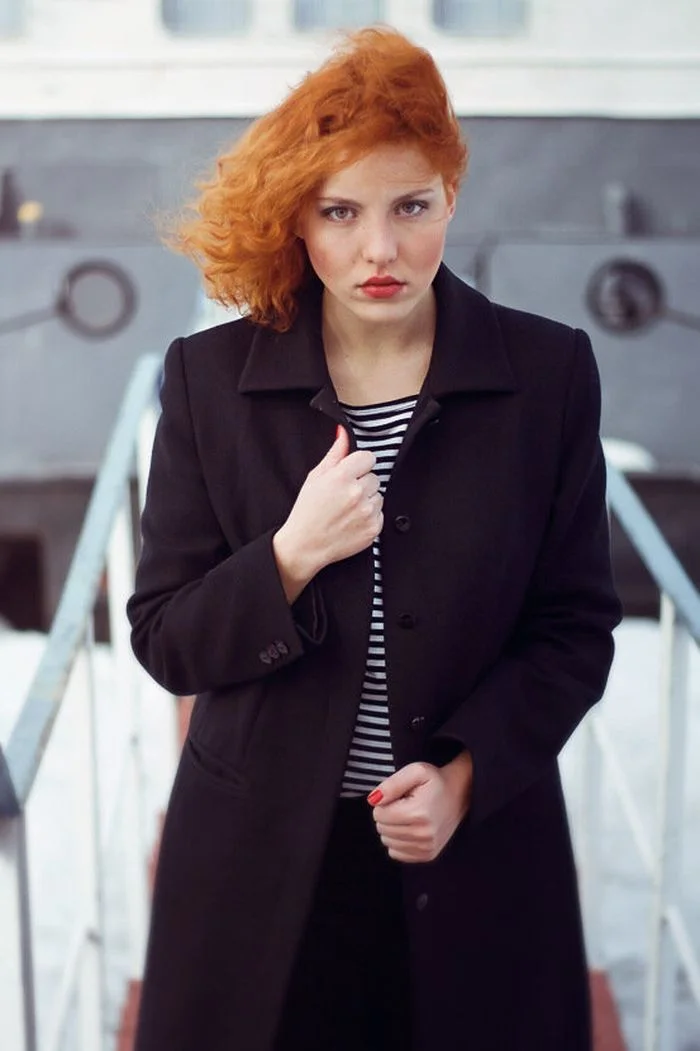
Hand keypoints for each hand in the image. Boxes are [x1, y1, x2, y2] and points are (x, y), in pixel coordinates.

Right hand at [273, 426, 382, 600]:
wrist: (306, 545)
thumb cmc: (307, 511)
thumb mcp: (315, 477)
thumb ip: (334, 454)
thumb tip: (343, 432)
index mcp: (341, 476)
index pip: (368, 458)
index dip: (359, 465)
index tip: (351, 474)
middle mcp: (356, 493)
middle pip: (374, 477)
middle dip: (362, 484)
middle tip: (344, 496)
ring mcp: (366, 511)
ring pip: (378, 495)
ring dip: (367, 500)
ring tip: (347, 509)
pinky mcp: (373, 528)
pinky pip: (380, 514)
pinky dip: (370, 517)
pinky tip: (352, 521)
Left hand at [368, 752, 472, 862]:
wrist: (460, 794)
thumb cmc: (435, 781)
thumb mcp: (416, 771)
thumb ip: (391, 784)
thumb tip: (373, 801)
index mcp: (418, 814)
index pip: (379, 815)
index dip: (384, 802)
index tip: (400, 796)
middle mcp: (423, 835)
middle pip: (382, 829)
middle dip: (387, 815)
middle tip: (404, 804)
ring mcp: (427, 848)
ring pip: (387, 841)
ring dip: (392, 828)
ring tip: (408, 815)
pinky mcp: (428, 855)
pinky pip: (396, 853)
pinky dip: (398, 841)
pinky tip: (410, 828)